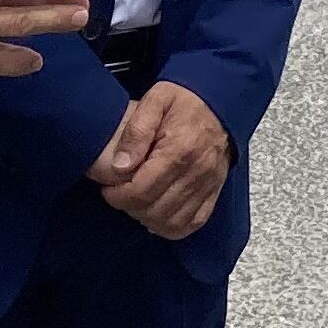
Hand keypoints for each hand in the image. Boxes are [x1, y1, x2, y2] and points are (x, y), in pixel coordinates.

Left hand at [93, 79, 233, 238]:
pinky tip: (157, 215)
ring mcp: (208, 185)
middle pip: (154, 210)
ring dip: (148, 219)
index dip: (117, 196)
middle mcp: (197, 172)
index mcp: (179, 150)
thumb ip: (136, 130)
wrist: (219, 102)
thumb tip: (121, 166)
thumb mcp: (155, 100)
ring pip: (172, 222)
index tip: (108, 188)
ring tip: (136, 203)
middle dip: (129, 207)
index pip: (141, 191)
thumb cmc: (184, 101)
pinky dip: (172, 226)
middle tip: (119, 194)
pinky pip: (192, 223)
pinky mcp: (214, 192)